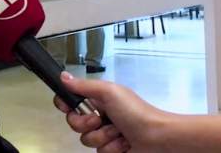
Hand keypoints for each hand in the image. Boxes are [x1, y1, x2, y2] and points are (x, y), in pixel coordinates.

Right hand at [54, 72, 169, 152]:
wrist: (158, 138)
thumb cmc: (134, 112)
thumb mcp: (109, 92)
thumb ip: (83, 86)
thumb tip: (62, 76)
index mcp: (97, 99)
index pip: (70, 100)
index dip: (64, 104)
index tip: (66, 107)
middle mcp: (98, 115)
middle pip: (73, 122)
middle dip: (86, 124)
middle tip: (100, 120)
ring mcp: (104, 134)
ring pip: (86, 139)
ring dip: (103, 137)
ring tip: (119, 134)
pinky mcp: (111, 150)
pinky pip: (100, 152)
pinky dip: (113, 148)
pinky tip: (125, 144)